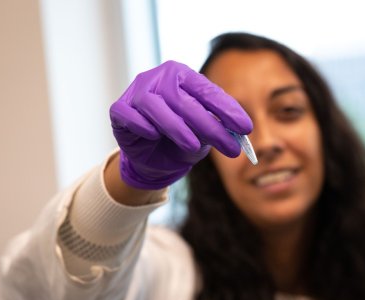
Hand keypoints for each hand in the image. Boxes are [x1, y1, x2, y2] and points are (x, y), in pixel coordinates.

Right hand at [110, 61, 252, 188]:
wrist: (152, 159)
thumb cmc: (180, 139)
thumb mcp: (203, 134)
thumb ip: (216, 128)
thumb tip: (238, 132)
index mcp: (182, 76)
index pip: (207, 91)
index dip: (227, 109)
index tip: (246, 128)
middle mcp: (158, 78)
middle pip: (183, 99)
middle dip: (208, 125)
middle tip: (229, 147)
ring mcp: (136, 92)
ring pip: (155, 105)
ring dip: (176, 127)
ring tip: (193, 146)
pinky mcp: (119, 109)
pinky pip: (129, 115)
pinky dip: (141, 125)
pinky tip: (153, 135)